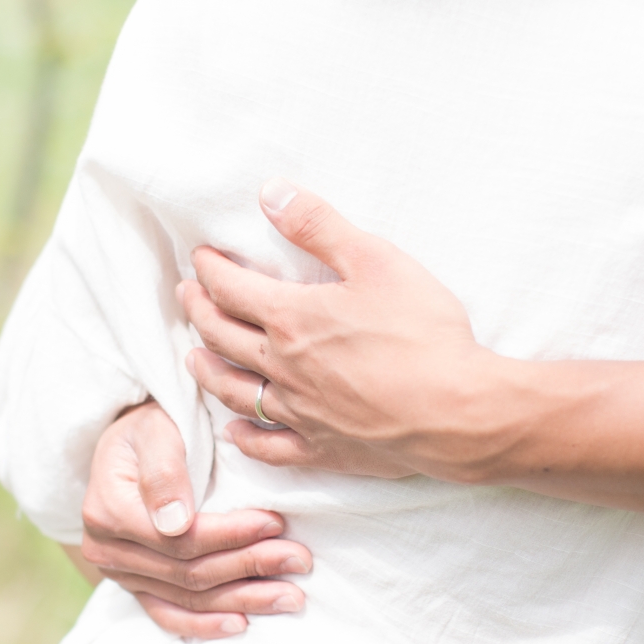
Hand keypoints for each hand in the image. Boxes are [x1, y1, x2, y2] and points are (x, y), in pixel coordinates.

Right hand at [75, 400, 310, 639]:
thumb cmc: (150, 429)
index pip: (180, 538)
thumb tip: (175, 524)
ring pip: (187, 598)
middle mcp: (106, 550)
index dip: (230, 535)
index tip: (275, 523)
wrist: (131, 444)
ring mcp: (119, 574)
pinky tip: (242, 625)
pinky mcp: (135, 587)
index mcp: (108, 511)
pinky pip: (168, 616)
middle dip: (249, 567)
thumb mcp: (154, 430)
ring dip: (242, 600)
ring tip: (290, 596)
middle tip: (298, 560)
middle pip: (188, 572)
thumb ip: (164, 471)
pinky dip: (205, 625)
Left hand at [180, 178, 502, 481]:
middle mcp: (283, 367)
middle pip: (222, 336)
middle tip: (187, 296)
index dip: (210, 269)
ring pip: (234, 391)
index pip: (231, 289)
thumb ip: (320, 226)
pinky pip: (270, 447)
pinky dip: (246, 438)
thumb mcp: (376, 260)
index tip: (201, 258)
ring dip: (207, 370)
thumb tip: (271, 194)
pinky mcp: (323, 449)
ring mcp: (300, 413)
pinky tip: (235, 433)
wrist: (455, 412)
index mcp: (292, 318)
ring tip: (192, 357)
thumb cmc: (423, 334)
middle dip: (198, 311)